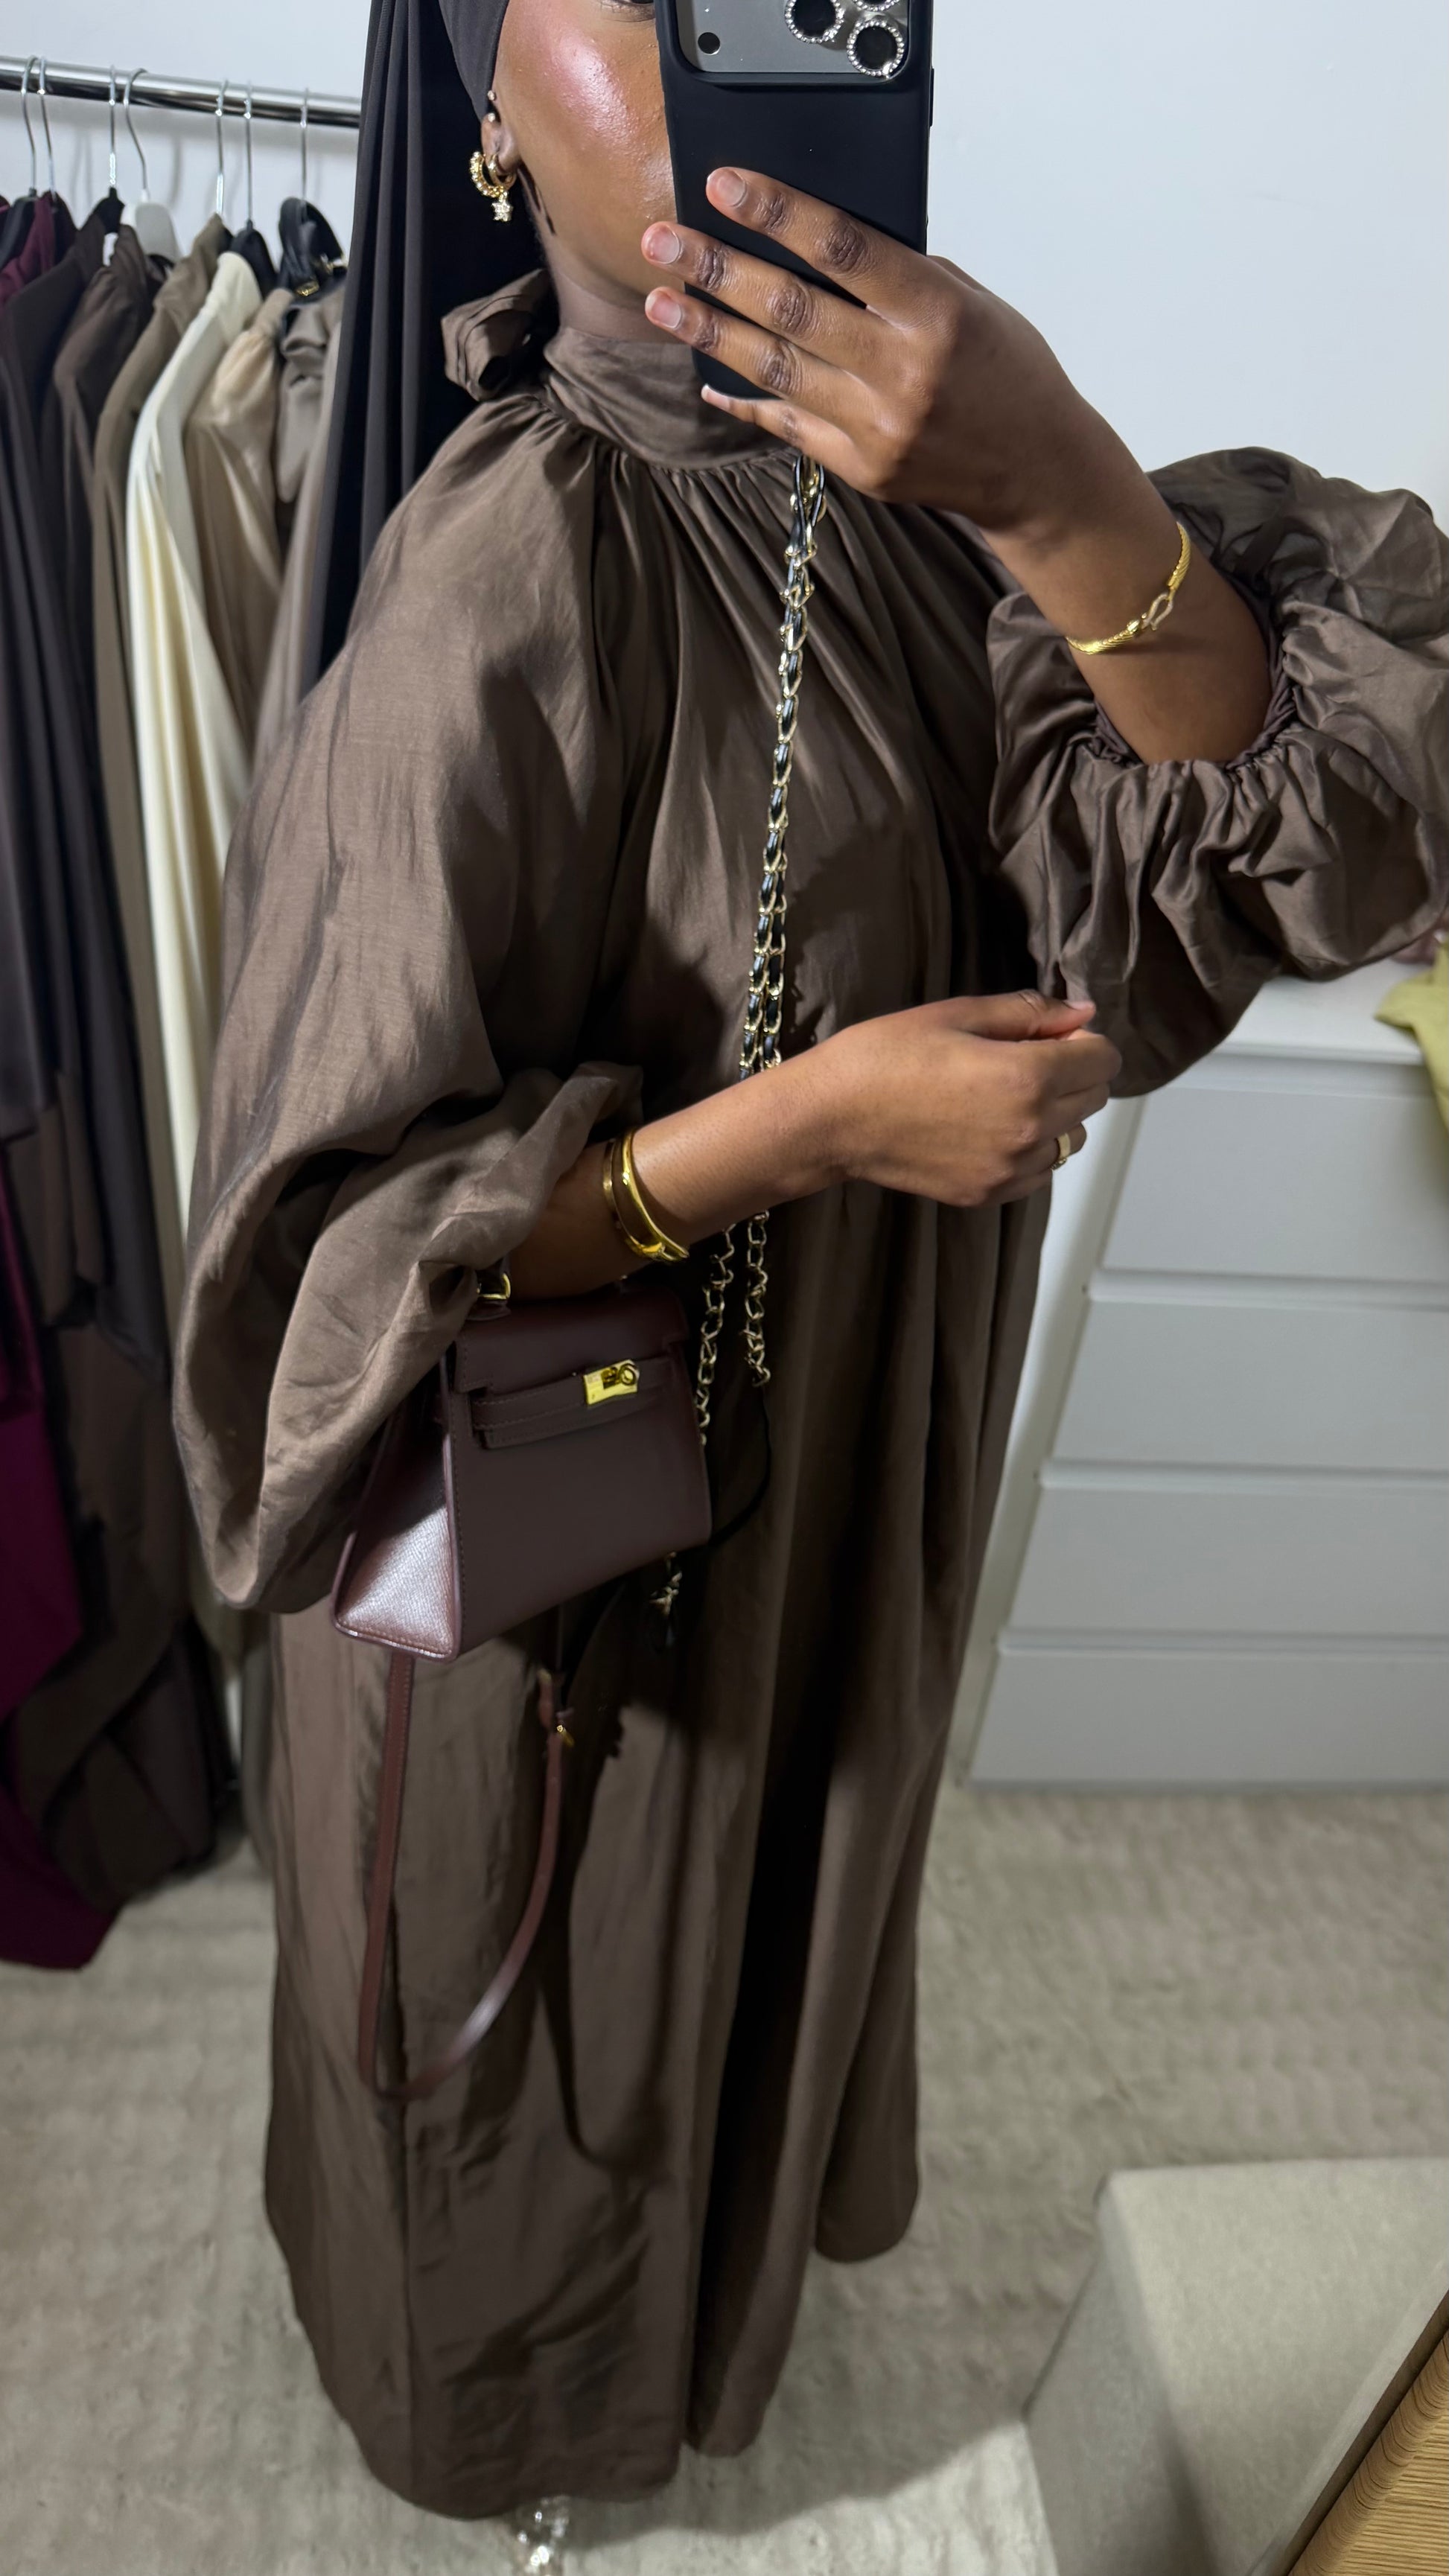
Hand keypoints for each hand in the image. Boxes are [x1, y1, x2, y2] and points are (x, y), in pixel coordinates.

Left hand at [642, 169, 1272, 762]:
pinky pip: (788, 425)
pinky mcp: (862, 470)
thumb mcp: (968, 303)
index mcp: (936, 313)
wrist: (1036, 469)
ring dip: (710, 331)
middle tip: (662, 241)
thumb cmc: (1005, 371)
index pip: (842, 249)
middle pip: (791, 310)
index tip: (724, 187)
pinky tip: (705, 376)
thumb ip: (898, 278)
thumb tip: (814, 246)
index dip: (777, 214)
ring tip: (661, 300)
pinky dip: (744, 398)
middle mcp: (903, 371)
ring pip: (775, 370)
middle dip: (718, 271)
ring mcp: (878, 427)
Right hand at [813, 991, 1120, 1206]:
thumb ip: (1029, 1013)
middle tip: (1023, 1059)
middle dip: (1074, 1073)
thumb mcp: (957, 1015)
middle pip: (1094, 1099)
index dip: (1085, 1040)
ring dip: (1055, 1115)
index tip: (1052, 1033)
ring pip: (1070, 1138)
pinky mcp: (989, 1194)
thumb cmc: (886, 1055)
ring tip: (1002, 1099)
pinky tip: (987, 1130)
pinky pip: (1039, 1171)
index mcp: (1027, 1077)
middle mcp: (1029, 1130)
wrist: (830, 1119)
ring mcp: (1010, 1169)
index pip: (1104, 1060)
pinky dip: (1029, 1150)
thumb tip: (1083, 1012)